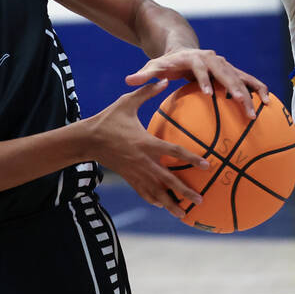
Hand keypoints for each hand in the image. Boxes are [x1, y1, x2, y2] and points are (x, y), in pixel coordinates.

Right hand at [85, 80, 210, 217]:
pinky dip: (153, 199)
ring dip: (171, 204)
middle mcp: (143, 161)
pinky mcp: (128, 177)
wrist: (86, 139)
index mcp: (146, 142)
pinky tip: (162, 206)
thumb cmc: (108, 119)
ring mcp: (135, 172)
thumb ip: (147, 92)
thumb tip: (165, 79)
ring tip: (184, 214)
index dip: (191, 159)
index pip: (173, 152)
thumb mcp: (126, 102)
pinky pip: (143, 192)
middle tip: (200, 200)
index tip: (207, 165)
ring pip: (156, 192)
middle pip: (168, 180)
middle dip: (185, 191)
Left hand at [126, 49, 269, 118]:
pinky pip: (249, 80)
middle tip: (243, 107)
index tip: (209, 95)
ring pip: (241, 78)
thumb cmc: (166, 63)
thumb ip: (143, 75)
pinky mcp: (232, 71)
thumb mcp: (153, 67)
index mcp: (194, 58)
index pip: (200, 69)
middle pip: (227, 73)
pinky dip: (260, 90)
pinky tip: (270, 105)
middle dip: (236, 90)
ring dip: (251, 94)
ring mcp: (225, 65)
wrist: (181, 48)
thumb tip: (128, 82)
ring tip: (259, 112)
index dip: (204, 81)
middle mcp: (213, 59)